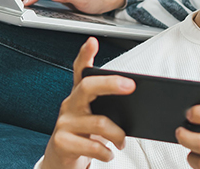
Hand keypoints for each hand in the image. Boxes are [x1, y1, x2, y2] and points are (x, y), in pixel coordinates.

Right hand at [42, 38, 134, 168]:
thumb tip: (138, 102)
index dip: (85, 55)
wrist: (62, 158)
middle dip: (110, 83)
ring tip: (122, 142)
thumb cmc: (84, 134)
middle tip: (130, 86)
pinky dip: (105, 152)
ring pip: (98, 122)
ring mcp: (64, 123)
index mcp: (79, 95)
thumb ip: (109, 106)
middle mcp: (70, 105)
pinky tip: (109, 153)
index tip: (93, 42)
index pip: (80, 70)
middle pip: (88, 87)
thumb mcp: (94, 116)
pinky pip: (92, 146)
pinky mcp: (62, 142)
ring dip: (117, 134)